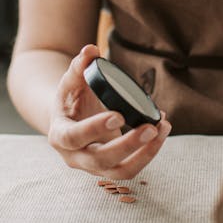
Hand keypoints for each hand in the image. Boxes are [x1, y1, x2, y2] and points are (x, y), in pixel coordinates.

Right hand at [47, 45, 171, 178]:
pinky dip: (149, 152)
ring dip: (146, 153)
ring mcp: (94, 167)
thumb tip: (90, 50)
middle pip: (101, 159)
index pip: (74, 136)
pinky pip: (132, 167)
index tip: (118, 115)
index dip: (95, 128)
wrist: (68, 120)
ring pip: (121, 171)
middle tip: (151, 127)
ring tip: (162, 128)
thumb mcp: (70, 83)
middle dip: (128, 145)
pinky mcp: (111, 168)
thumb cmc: (70, 100)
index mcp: (60, 136)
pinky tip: (161, 132)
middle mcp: (75, 157)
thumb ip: (78, 67)